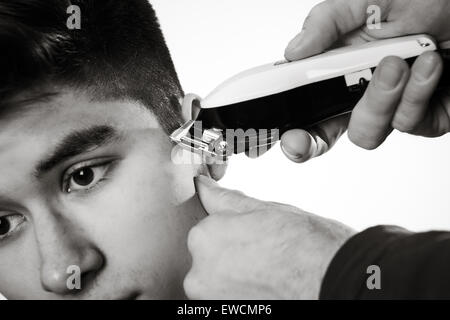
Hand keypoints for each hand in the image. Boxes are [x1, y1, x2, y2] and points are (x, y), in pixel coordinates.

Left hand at [184, 175, 354, 298]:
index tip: (257, 241)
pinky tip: (266, 291)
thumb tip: (203, 185)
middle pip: (211, 260)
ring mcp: (210, 302)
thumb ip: (224, 200)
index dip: (236, 233)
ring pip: (219, 284)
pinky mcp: (224, 318)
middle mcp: (198, 274)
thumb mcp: (263, 210)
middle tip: (267, 259)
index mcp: (204, 237)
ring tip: (269, 276)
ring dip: (238, 280)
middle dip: (233, 257)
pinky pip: (228, 302)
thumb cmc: (307, 245)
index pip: (209, 231)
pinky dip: (243, 297)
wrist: (334, 282)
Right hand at [281, 0, 449, 162]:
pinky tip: (428, 65)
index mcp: (337, 69)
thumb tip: (292, 51)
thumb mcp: (366, 0)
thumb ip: (327, 22)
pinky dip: (416, 93)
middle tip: (298, 139)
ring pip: (366, 133)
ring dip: (376, 100)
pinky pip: (408, 124)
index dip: (288, 126)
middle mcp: (359, 93)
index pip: (305, 106)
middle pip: (324, 135)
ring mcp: (391, 109)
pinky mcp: (424, 118)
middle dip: (308, 142)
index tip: (276, 135)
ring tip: (396, 62)